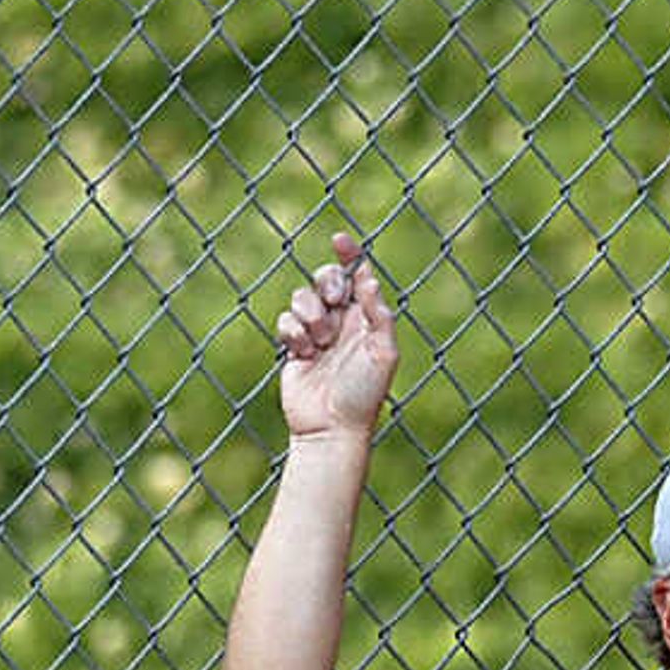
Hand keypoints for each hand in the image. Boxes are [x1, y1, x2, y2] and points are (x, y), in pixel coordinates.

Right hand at [274, 232, 396, 438]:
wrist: (331, 428)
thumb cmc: (364, 395)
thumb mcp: (383, 355)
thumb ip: (378, 316)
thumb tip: (369, 280)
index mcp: (366, 319)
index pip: (357, 277)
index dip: (349, 255)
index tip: (339, 240)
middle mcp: (342, 322)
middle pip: (326, 280)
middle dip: (325, 284)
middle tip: (332, 301)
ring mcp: (316, 333)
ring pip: (302, 297)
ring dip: (310, 315)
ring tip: (319, 343)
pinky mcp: (293, 346)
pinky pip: (285, 320)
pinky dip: (293, 332)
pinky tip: (303, 353)